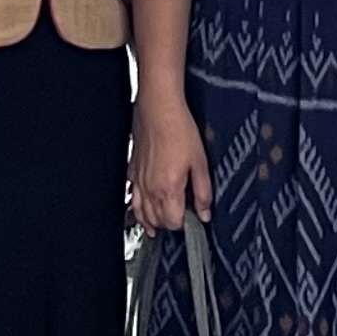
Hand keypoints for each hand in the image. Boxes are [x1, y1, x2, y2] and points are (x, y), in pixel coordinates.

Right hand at [132, 96, 211, 230]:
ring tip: (159, 226)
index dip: (184, 224)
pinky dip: (136, 208)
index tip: (192, 219)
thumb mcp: (200, 162)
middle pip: (156, 220)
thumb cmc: (178, 130)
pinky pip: (131, 198)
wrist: (158, 109)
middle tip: (181, 218)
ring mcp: (138, 180)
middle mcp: (150, 188)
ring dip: (151, 221)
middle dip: (169, 224)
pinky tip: (142, 208)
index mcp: (168, 188)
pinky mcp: (132, 171)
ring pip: (141, 213)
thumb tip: (205, 213)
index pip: (173, 222)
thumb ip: (203, 192)